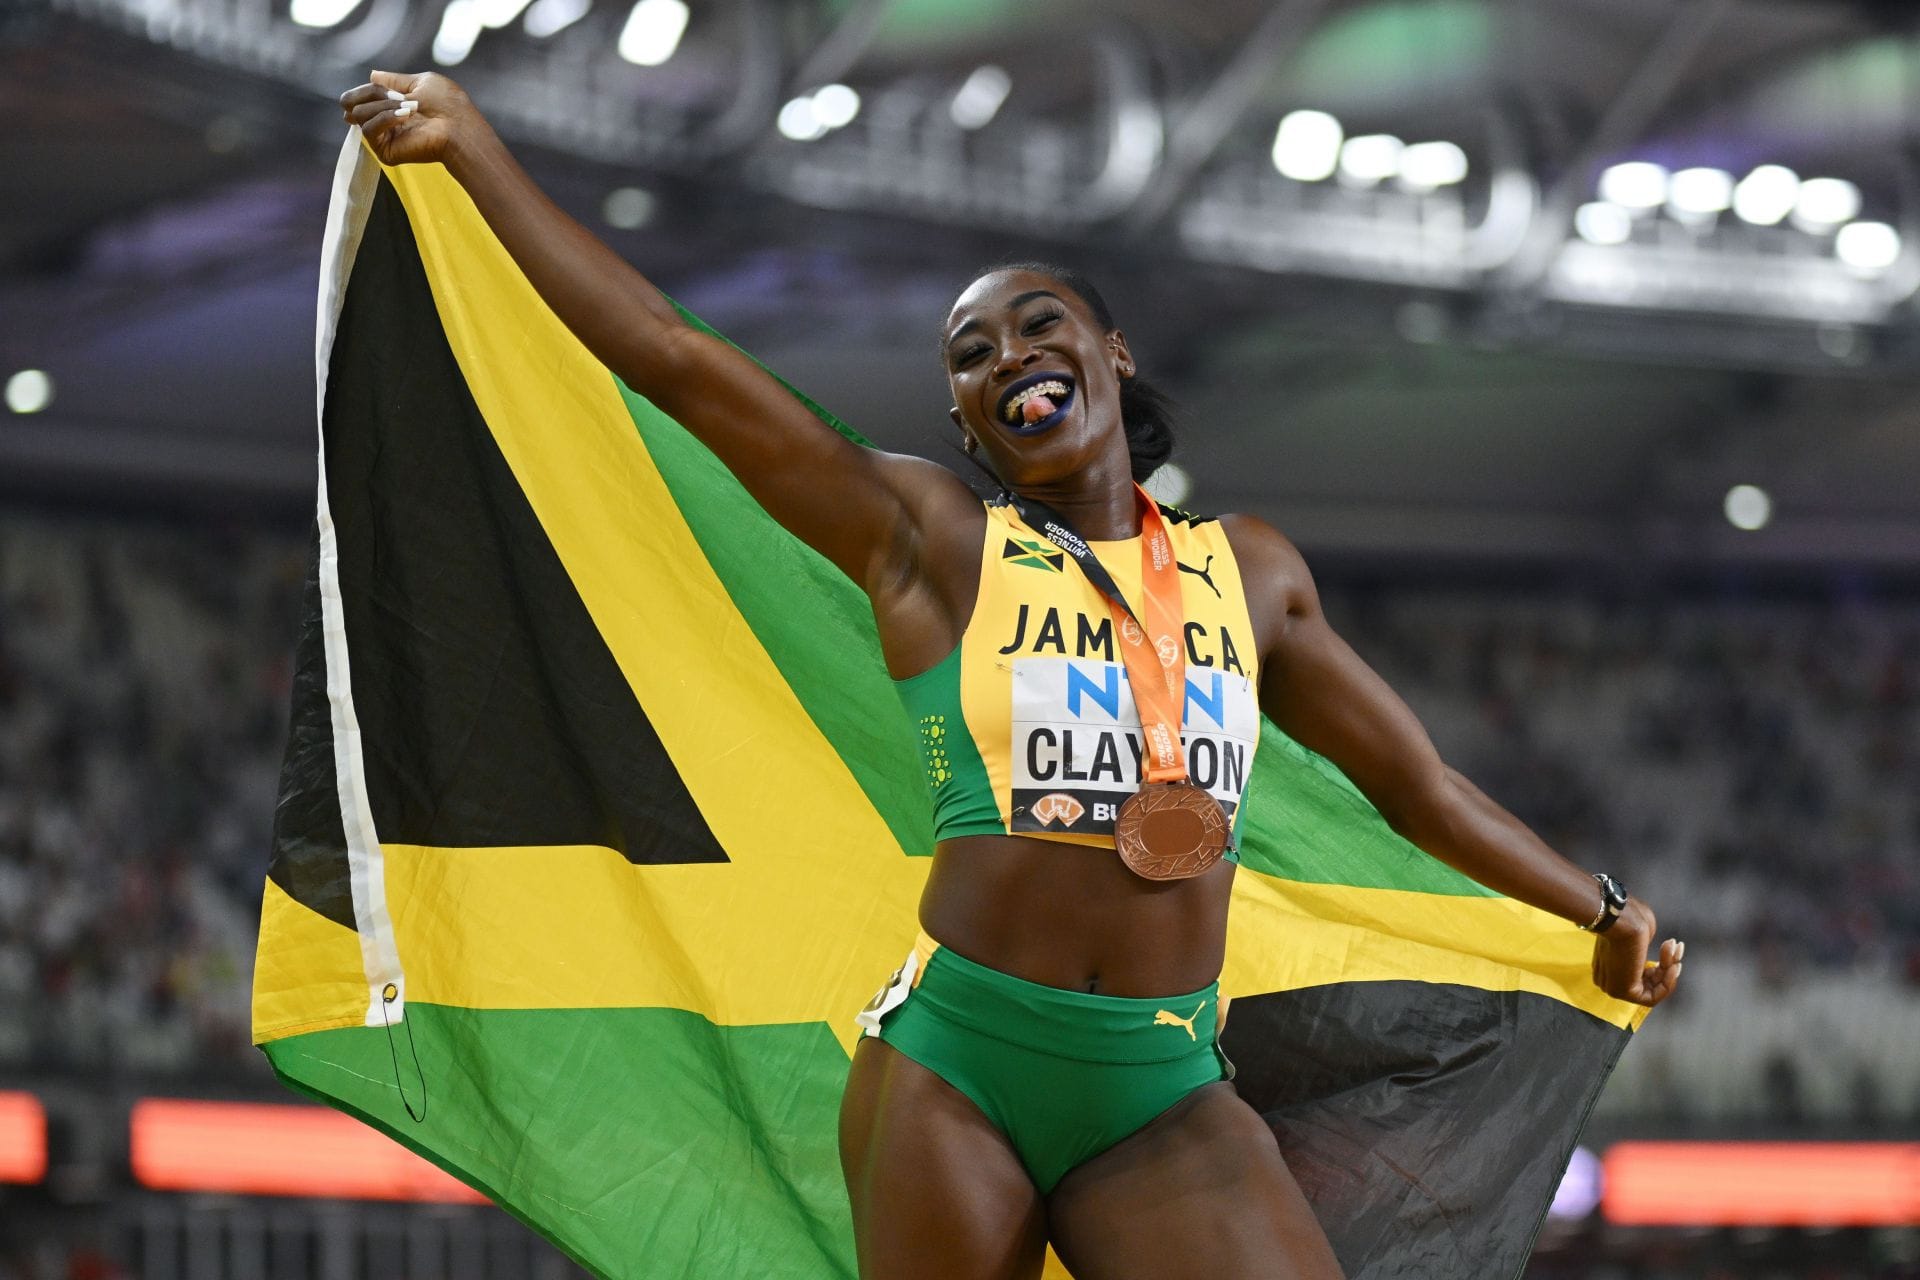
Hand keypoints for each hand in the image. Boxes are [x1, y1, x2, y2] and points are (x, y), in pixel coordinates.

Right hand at [337, 70, 481, 168]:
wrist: (459, 126)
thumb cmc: (447, 104)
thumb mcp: (419, 83)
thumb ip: (394, 80)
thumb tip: (373, 75)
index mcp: (389, 107)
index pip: (358, 96)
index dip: (368, 89)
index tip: (391, 89)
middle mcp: (382, 123)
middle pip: (350, 103)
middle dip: (372, 93)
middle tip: (399, 97)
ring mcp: (383, 138)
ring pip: (358, 114)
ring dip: (384, 105)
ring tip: (410, 109)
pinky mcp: (385, 151)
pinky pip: (369, 129)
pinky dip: (386, 118)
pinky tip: (407, 117)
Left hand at [1591, 897, 1681, 1007]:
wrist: (1621, 918)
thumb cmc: (1628, 919)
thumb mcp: (1638, 935)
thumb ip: (1642, 948)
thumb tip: (1644, 952)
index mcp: (1607, 965)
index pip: (1639, 976)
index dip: (1659, 967)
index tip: (1670, 950)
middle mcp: (1608, 979)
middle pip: (1648, 983)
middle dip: (1667, 965)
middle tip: (1676, 947)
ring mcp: (1614, 987)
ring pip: (1653, 988)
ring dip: (1670, 969)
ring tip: (1674, 948)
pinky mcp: (1624, 991)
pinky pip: (1652, 998)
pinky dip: (1667, 983)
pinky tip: (1672, 966)